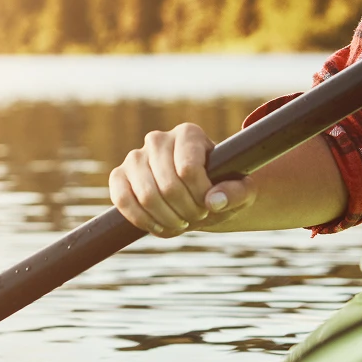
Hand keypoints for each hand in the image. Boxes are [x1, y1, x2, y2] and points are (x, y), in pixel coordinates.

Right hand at [108, 123, 255, 237]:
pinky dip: (142, 220)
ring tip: (182, 223)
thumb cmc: (221, 187)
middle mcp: (158, 139)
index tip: (210, 205)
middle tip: (198, 218)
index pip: (188, 168)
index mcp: (188, 134)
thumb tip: (213, 202)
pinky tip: (160, 227)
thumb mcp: (242, 190)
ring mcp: (135, 157)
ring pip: (146, 196)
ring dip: (167, 220)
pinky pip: (122, 200)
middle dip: (186, 211)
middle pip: (168, 186)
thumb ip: (237, 193)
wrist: (197, 193)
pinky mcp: (119, 176)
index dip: (200, 196)